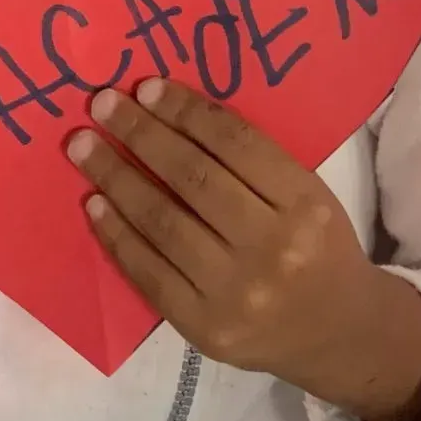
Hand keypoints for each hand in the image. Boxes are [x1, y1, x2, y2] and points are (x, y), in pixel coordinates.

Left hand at [68, 78, 420, 420]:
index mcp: (303, 203)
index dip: (185, 111)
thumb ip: (251, 162)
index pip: (235, 144)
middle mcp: (271, 248)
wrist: (338, 334)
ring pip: (162, 223)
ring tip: (82, 148)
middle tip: (101, 104)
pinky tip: (95, 205)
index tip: (145, 86)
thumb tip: (170, 114)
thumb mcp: (306, 194)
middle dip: (139, 134)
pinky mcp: (204, 327)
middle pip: (192, 178)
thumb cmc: (316, 247)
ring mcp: (235, 293)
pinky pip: (149, 273)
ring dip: (116, 178)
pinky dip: (116, 235)